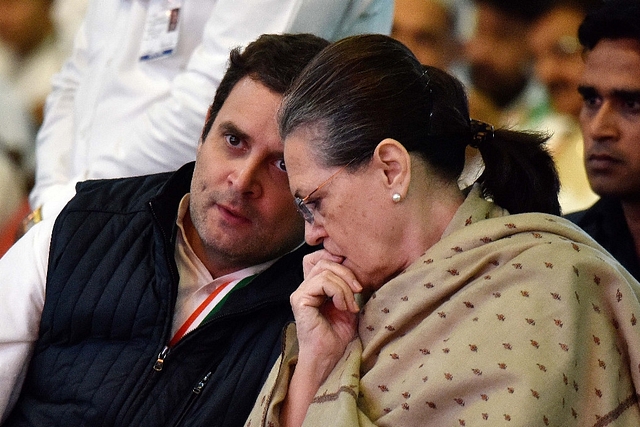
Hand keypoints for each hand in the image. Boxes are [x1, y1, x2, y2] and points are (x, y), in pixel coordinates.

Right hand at [292, 249, 361, 380]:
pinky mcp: (300, 299)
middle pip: (324, 260)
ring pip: (325, 270)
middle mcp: (305, 287)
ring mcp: (300, 292)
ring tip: (350, 305)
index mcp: (314, 286)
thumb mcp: (348, 303)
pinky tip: (343, 307)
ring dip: (344, 286)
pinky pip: (322, 282)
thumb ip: (347, 284)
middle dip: (346, 272)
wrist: (329, 357)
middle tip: (358, 290)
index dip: (338, 259)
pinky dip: (338, 292)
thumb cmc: (339, 335)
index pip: (321, 257)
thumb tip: (356, 264)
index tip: (355, 278)